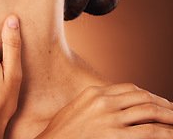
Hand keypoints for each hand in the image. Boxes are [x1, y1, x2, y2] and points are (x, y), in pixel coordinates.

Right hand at [35, 83, 172, 138]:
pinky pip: (149, 131)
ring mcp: (110, 118)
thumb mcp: (76, 109)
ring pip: (149, 110)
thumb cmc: (61, 131)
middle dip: (162, 103)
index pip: (129, 88)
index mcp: (94, 93)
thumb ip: (94, 104)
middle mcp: (104, 101)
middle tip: (172, 111)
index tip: (155, 101)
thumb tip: (114, 106)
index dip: (147, 94)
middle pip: (142, 96)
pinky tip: (172, 133)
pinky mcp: (115, 136)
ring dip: (169, 115)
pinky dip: (166, 132)